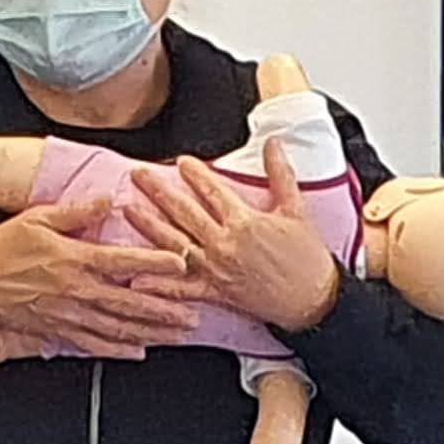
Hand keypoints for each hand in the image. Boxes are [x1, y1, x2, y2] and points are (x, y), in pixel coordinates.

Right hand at [0, 201, 213, 359]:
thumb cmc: (1, 247)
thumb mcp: (37, 218)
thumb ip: (77, 211)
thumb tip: (108, 200)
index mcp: (74, 259)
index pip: (124, 262)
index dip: (156, 263)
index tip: (183, 262)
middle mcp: (75, 290)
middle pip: (129, 303)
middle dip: (165, 310)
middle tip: (194, 315)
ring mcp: (67, 314)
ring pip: (117, 327)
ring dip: (151, 333)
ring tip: (178, 336)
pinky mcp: (57, 330)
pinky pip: (92, 343)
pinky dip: (117, 350)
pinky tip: (138, 352)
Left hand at [122, 140, 340, 332]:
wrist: (313, 300)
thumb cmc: (308, 258)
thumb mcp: (297, 210)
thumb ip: (281, 174)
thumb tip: (273, 143)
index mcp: (245, 221)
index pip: (212, 191)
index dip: (195, 174)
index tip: (180, 162)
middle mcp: (225, 244)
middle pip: (185, 212)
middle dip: (159, 191)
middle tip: (138, 175)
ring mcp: (217, 269)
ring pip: (176, 244)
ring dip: (149, 227)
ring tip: (129, 211)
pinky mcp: (216, 292)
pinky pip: (183, 288)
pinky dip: (161, 284)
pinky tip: (137, 278)